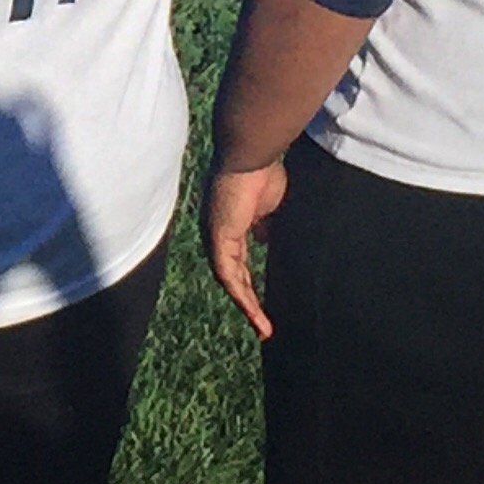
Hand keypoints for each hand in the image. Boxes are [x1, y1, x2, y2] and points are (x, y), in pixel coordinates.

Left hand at [205, 160, 289, 339]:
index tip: (265, 301)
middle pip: (233, 276)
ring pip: (230, 281)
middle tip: (263, 324)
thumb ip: (265, 224)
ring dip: (247, 306)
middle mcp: (217, 234)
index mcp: (229, 226)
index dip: (250, 282)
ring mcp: (215, 238)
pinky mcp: (219, 240)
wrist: (251, 155)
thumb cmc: (261, 172)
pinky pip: (229, 276)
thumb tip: (267, 239)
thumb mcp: (268, 206)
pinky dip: (242, 297)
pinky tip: (255, 314)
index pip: (238, 262)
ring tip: (264, 328)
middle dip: (248, 301)